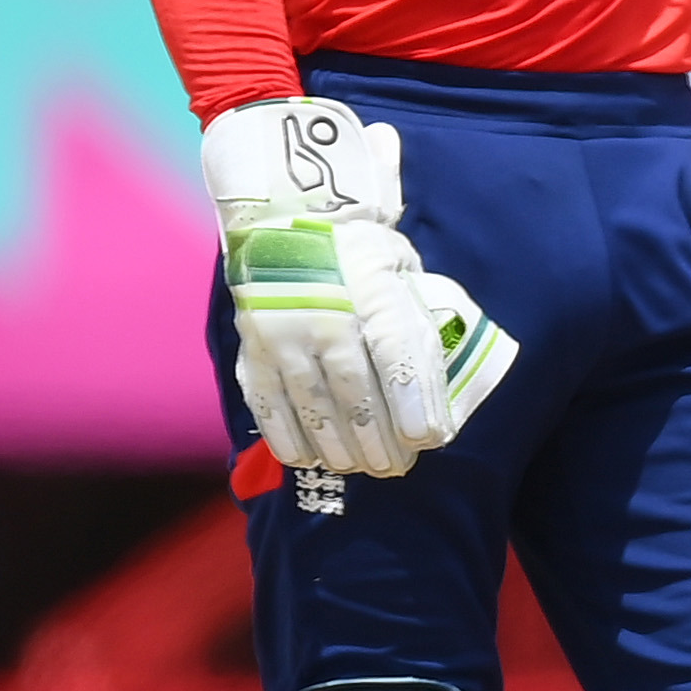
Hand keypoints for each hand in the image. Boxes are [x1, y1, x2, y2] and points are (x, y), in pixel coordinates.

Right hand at [202, 97, 518, 476]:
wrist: (289, 221)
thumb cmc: (364, 258)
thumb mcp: (404, 278)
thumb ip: (421, 333)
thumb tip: (437, 400)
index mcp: (371, 294)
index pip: (396, 358)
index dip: (411, 404)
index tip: (426, 441)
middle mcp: (325, 317)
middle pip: (355, 393)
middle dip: (379, 440)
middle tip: (395, 468)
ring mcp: (283, 336)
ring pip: (314, 405)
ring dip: (340, 447)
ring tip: (361, 469)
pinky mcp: (253, 350)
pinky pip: (268, 404)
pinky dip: (289, 437)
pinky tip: (309, 459)